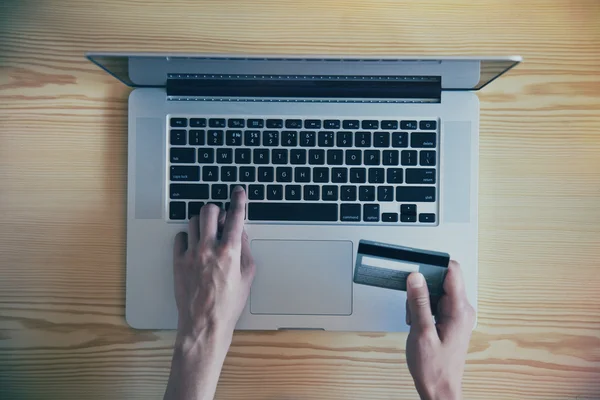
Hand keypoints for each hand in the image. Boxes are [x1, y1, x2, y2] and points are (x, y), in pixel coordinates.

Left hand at [165, 186, 255, 399]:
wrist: (204, 323)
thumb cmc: (228, 304)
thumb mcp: (247, 276)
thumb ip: (245, 251)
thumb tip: (240, 234)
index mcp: (229, 252)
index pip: (235, 217)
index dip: (238, 201)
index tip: (238, 192)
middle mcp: (208, 249)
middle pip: (209, 211)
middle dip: (216, 211)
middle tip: (219, 219)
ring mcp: (191, 254)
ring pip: (193, 221)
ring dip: (202, 223)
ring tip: (206, 234)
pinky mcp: (177, 262)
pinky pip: (180, 237)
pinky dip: (187, 237)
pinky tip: (193, 246)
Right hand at [405, 261, 474, 399]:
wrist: (440, 391)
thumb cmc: (434, 369)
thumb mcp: (421, 332)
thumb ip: (418, 302)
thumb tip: (415, 276)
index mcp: (459, 310)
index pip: (452, 271)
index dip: (433, 265)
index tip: (416, 267)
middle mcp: (462, 310)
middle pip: (441, 280)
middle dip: (421, 287)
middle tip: (411, 304)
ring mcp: (456, 315)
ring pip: (435, 291)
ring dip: (420, 300)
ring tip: (414, 320)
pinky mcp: (450, 320)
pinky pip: (435, 304)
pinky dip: (423, 309)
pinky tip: (417, 323)